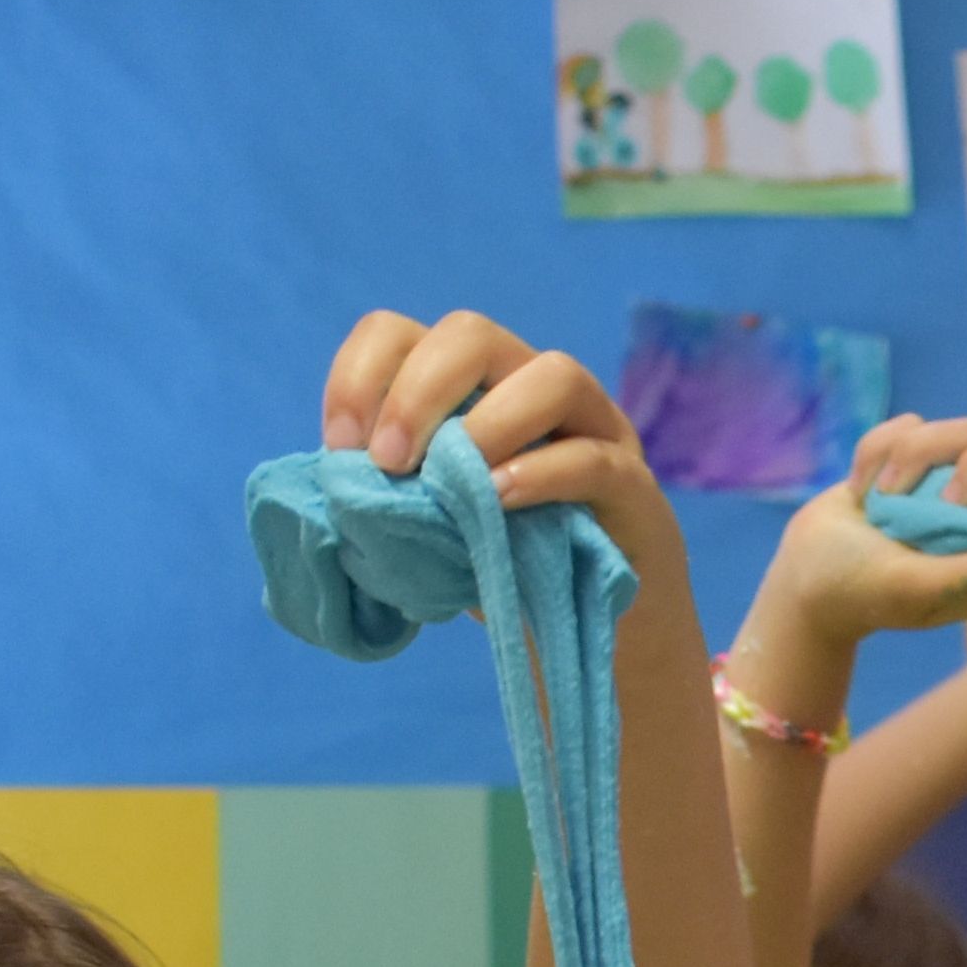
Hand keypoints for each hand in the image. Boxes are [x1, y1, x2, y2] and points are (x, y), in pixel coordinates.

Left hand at [323, 309, 675, 543]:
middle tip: (389, 463)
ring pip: (554, 374)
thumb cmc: (501, 569)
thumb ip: (385, 496)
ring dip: (490, 422)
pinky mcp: (634, 487)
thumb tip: (333, 483)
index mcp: (469, 390)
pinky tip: (500, 504)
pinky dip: (541, 474)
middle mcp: (531, 389)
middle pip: (472, 334)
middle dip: (417, 391)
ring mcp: (594, 431)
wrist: (592, 632)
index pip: (401, 334)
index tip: (341, 447)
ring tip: (456, 482)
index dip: (361, 375)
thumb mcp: (426, 527)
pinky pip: (594, 459)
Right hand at [757, 416, 966, 647]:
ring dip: (915, 458)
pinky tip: (865, 490)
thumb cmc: (859, 593)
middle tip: (945, 499)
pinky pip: (915, 425)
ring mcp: (958, 486)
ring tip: (882, 502)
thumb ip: (961, 579)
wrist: (805, 570)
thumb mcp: (908, 591)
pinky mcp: (922, 457)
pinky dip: (878, 452)